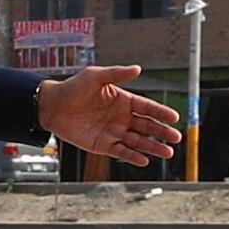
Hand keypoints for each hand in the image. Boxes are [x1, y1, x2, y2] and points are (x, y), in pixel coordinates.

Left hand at [36, 66, 184, 167]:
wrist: (52, 106)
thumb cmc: (73, 88)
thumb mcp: (95, 77)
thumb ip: (117, 74)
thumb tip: (138, 68)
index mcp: (123, 100)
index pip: (147, 107)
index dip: (161, 112)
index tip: (175, 117)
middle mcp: (121, 117)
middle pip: (147, 126)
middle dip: (162, 133)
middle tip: (176, 138)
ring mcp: (114, 132)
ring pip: (138, 141)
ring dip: (152, 147)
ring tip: (167, 153)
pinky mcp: (103, 145)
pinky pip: (121, 152)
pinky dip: (133, 157)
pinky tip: (145, 160)